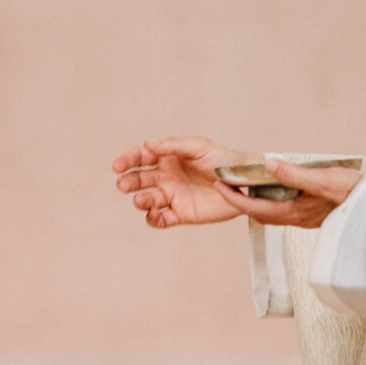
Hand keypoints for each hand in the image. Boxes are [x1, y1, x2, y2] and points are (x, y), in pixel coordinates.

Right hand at [113, 136, 259, 227]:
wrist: (247, 183)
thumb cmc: (226, 160)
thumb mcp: (200, 147)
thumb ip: (173, 146)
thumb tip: (147, 144)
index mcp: (169, 158)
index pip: (141, 158)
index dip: (127, 161)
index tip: (118, 166)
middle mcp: (167, 177)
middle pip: (139, 180)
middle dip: (129, 182)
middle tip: (125, 185)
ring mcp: (173, 196)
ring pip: (147, 199)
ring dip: (140, 200)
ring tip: (141, 200)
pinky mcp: (181, 214)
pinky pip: (160, 219)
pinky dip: (152, 218)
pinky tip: (153, 214)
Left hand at [213, 158, 362, 227]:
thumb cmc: (353, 193)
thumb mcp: (323, 179)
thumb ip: (294, 174)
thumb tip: (269, 164)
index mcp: (293, 211)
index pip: (254, 206)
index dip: (234, 197)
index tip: (218, 185)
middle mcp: (294, 218)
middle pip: (257, 212)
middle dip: (238, 200)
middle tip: (223, 186)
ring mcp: (302, 219)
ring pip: (268, 213)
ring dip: (253, 203)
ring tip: (241, 189)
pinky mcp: (310, 216)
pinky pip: (281, 211)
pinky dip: (268, 203)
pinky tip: (271, 193)